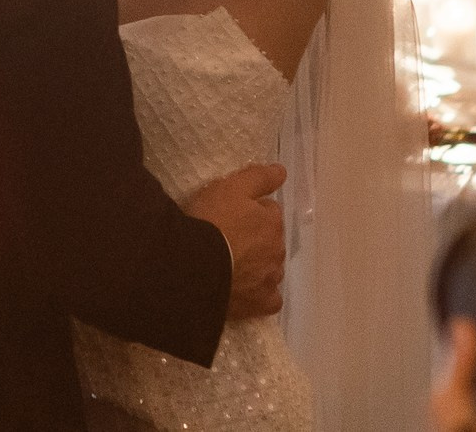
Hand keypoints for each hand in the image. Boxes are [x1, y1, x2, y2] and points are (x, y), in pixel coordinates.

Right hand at [185, 163, 287, 319]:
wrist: (193, 267)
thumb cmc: (210, 222)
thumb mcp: (230, 187)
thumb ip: (259, 177)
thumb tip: (282, 171)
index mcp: (272, 222)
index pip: (269, 211)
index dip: (250, 210)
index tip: (231, 213)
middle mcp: (277, 251)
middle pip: (271, 240)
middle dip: (257, 238)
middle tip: (228, 238)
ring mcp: (269, 280)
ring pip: (271, 268)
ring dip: (259, 264)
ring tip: (233, 264)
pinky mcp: (259, 304)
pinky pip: (270, 299)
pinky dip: (262, 294)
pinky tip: (247, 291)